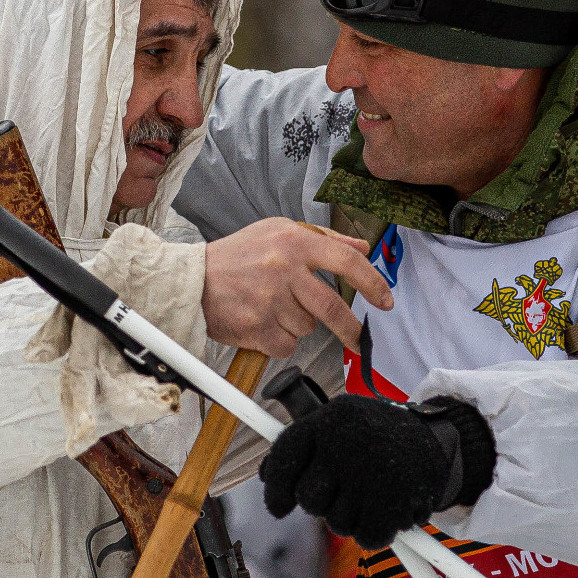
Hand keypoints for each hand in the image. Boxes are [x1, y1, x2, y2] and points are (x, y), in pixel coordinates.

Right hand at [202, 219, 391, 355]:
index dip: (373, 283)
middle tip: (358, 340)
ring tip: (273, 309)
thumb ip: (324, 240)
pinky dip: (280, 341)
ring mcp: (270, 301)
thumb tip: (362, 250)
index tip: (385, 301)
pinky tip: (263, 324)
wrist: (192, 281)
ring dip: (298, 325)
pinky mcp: (257, 328)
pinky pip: (287, 346)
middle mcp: (284, 270)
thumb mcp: (278, 232)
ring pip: (308, 327)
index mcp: (294, 243)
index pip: (346, 262)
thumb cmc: (237, 255)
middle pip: (333, 307)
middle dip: (351, 329)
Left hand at [261, 393, 494, 547]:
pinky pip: (365, 537)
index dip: (276, 488)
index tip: (277, 507)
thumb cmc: (380, 436)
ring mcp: (369, 472)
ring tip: (372, 493)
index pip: (285, 456)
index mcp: (329, 418)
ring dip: (352, 517)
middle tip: (345, 491)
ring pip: (336, 522)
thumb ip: (304, 446)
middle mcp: (345, 442)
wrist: (441, 440)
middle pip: (308, 499)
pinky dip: (376, 532)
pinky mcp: (392, 501)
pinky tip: (388, 510)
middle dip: (323, 504)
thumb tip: (267, 476)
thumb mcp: (341, 423)